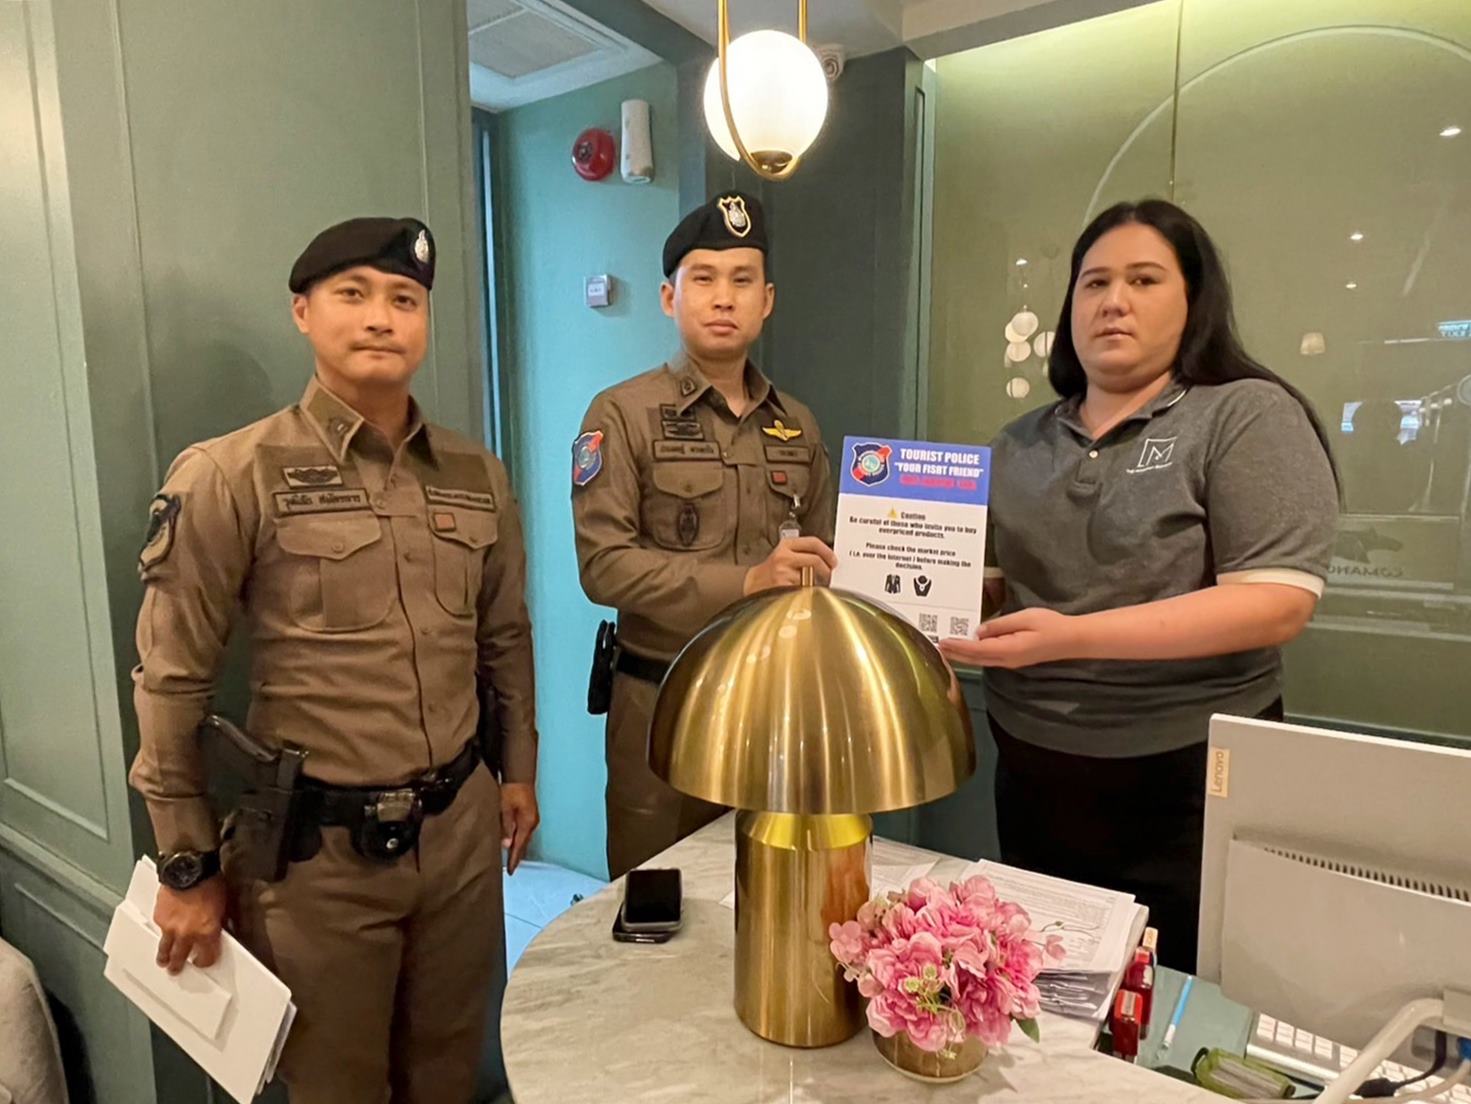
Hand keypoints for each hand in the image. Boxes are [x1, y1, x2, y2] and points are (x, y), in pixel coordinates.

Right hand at [154, 877, 228, 974]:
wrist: (189, 868)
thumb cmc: (210, 882)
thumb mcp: (223, 905)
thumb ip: (218, 922)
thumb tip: (217, 929)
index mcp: (206, 932)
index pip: (206, 957)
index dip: (205, 961)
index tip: (203, 961)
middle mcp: (187, 934)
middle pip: (180, 957)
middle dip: (178, 965)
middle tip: (176, 969)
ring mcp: (170, 927)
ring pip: (165, 948)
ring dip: (164, 956)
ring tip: (163, 961)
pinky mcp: (159, 918)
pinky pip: (160, 929)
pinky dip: (162, 931)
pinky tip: (163, 930)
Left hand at [500, 782, 539, 875]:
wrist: (519, 775)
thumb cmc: (511, 790)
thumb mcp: (504, 808)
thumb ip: (506, 827)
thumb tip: (506, 845)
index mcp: (526, 823)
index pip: (519, 846)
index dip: (514, 860)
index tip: (511, 871)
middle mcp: (532, 823)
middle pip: (524, 844)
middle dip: (517, 856)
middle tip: (511, 868)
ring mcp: (532, 818)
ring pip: (524, 838)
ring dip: (518, 847)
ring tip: (512, 857)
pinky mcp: (530, 814)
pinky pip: (525, 831)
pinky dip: (520, 838)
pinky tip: (514, 840)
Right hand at [743, 537, 837, 593]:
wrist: (752, 583)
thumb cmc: (771, 571)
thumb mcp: (784, 554)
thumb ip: (802, 553)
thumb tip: (827, 560)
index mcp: (786, 545)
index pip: (813, 543)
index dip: (827, 552)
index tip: (833, 560)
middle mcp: (784, 556)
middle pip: (815, 560)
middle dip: (826, 570)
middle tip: (829, 575)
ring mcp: (783, 572)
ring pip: (810, 577)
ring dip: (815, 583)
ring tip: (809, 584)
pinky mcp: (783, 586)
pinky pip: (803, 589)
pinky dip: (806, 592)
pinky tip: (800, 592)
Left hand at [937, 608, 1081, 669]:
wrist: (1071, 639)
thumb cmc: (1050, 625)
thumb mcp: (1024, 618)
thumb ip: (999, 625)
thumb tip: (978, 631)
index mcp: (1008, 649)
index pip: (976, 649)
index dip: (957, 646)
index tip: (941, 642)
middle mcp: (1006, 659)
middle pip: (975, 659)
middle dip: (955, 653)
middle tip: (936, 646)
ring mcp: (1010, 662)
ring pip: (980, 661)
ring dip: (963, 656)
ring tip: (947, 648)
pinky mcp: (1013, 659)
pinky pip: (988, 659)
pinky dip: (974, 655)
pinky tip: (968, 649)